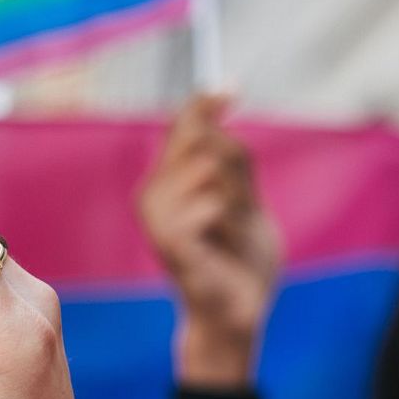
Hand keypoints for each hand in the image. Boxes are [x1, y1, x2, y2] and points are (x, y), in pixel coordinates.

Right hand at [138, 95, 278, 387]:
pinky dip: (230, 220)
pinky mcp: (167, 239)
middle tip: (242, 206)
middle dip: (234, 166)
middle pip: (199, 139)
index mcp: (167, 181)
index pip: (180, 126)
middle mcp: (153, 193)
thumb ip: (232, 159)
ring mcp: (156, 216)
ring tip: (232, 232)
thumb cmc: (241, 259)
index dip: (204, 103)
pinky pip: (212, 202)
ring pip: (210, 168)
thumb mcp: (245, 199)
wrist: (239, 312)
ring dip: (237, 199)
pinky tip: (223, 243)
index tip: (232, 87)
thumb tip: (219, 103)